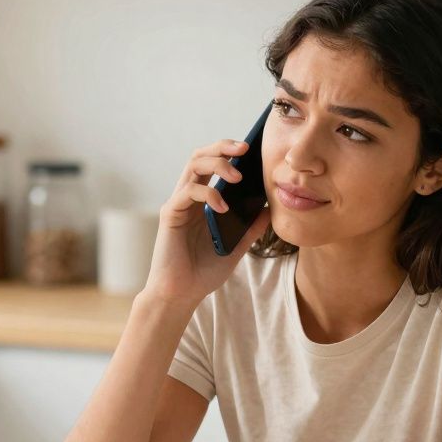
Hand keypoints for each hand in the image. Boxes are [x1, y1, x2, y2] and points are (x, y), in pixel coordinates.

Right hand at [141, 139, 272, 309]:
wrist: (182, 295)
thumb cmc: (203, 273)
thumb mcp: (236, 247)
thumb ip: (251, 228)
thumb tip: (271, 208)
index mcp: (202, 202)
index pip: (213, 164)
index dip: (229, 152)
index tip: (252, 150)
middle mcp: (188, 198)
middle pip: (201, 156)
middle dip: (223, 147)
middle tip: (246, 148)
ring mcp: (178, 204)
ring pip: (193, 165)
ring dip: (218, 163)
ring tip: (238, 176)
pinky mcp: (170, 214)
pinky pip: (188, 192)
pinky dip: (209, 194)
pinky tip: (223, 208)